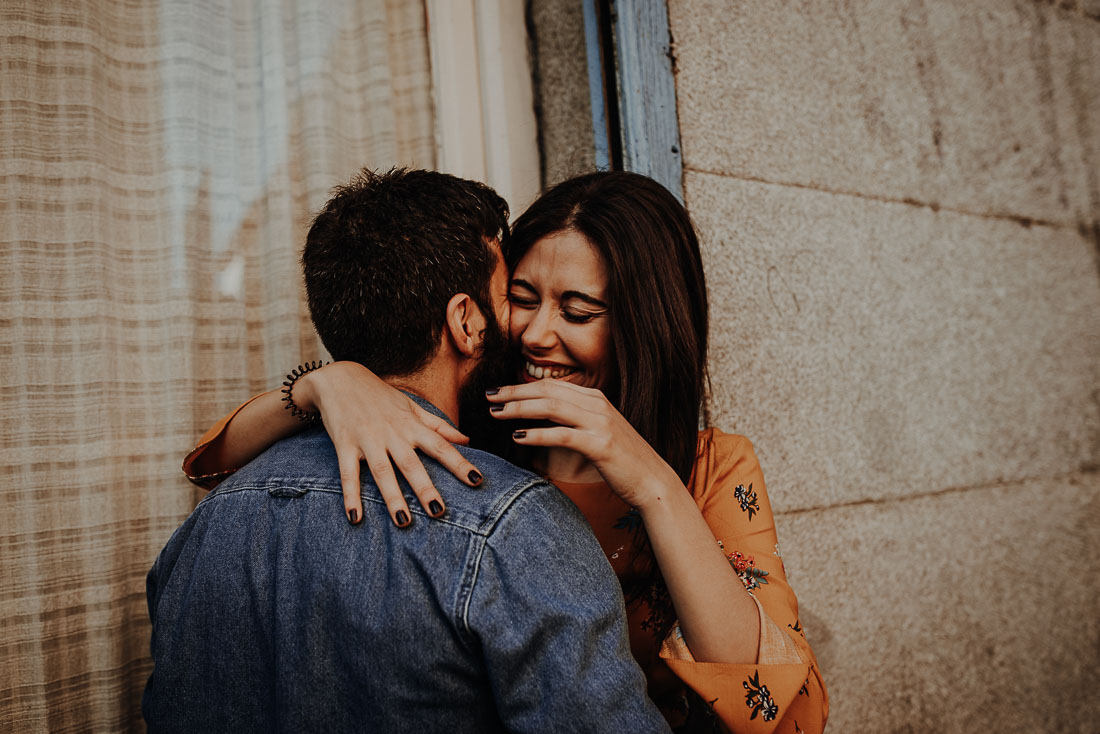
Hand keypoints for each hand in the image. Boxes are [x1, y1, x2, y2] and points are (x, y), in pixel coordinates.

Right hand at [297, 362, 483, 525]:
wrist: (339, 378)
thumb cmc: (380, 395)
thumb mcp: (411, 406)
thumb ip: (438, 425)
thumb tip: (467, 440)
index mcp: (411, 424)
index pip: (440, 445)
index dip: (459, 463)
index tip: (476, 480)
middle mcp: (391, 433)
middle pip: (411, 464)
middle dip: (425, 488)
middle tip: (439, 512)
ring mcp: (367, 439)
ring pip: (382, 472)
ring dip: (392, 497)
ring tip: (403, 522)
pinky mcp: (344, 445)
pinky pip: (348, 473)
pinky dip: (351, 495)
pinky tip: (355, 517)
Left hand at [484, 380, 679, 507]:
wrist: (652, 480)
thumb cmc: (621, 460)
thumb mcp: (597, 431)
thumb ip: (574, 420)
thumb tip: (540, 419)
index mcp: (595, 398)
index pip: (551, 385)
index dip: (521, 386)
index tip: (498, 392)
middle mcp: (597, 405)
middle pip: (547, 391)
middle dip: (514, 392)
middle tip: (488, 397)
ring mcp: (600, 423)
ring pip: (551, 408)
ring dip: (519, 409)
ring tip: (497, 414)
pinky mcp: (600, 444)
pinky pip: (561, 435)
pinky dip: (536, 434)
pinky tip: (518, 438)